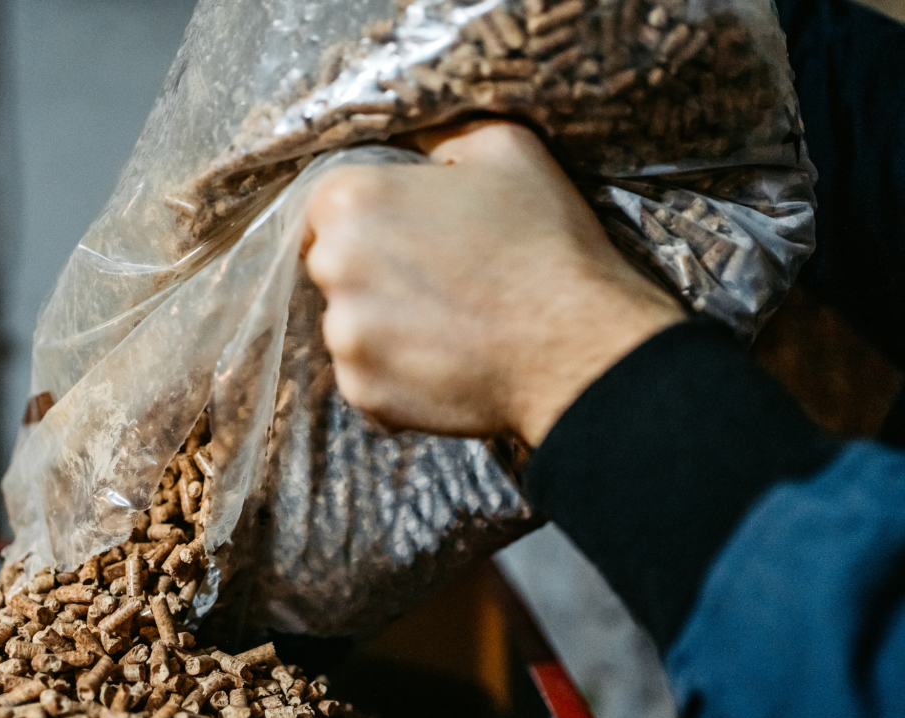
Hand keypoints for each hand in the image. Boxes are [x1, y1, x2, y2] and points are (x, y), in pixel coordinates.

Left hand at [302, 121, 684, 446]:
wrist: (579, 348)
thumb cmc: (545, 244)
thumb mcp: (503, 149)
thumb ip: (438, 136)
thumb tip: (414, 142)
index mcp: (352, 201)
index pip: (326, 206)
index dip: (370, 218)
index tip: (407, 234)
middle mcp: (333, 269)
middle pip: (333, 268)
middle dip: (373, 272)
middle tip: (438, 280)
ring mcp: (346, 339)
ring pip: (351, 327)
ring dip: (386, 328)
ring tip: (449, 326)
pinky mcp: (364, 393)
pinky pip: (368, 379)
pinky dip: (398, 376)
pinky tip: (447, 363)